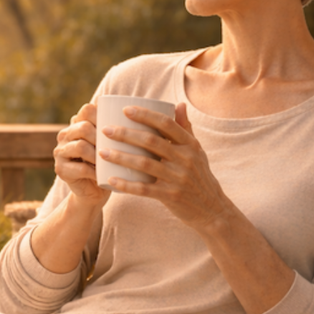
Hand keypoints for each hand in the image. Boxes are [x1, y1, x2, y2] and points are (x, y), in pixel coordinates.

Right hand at [53, 103, 110, 206]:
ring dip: (98, 155)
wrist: (95, 192)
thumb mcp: (113, 145)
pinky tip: (103, 174)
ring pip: (80, 146)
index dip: (104, 115)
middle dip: (102, 137)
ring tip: (110, 161)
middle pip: (83, 127)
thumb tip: (147, 110)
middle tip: (117, 147)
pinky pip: (79, 168)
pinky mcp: (61, 170)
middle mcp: (65, 135)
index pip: (87, 110)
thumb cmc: (108, 164)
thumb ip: (120, 129)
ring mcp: (60, 152)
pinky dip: (94, 172)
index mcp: (77, 124)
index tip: (120, 126)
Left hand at [98, 102, 225, 232]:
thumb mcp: (197, 152)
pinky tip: (110, 180)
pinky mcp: (170, 196)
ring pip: (145, 164)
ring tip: (102, 152)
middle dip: (126, 134)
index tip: (125, 110)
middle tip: (105, 130)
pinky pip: (144, 189)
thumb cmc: (199, 176)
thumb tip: (178, 104)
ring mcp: (178, 178)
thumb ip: (185, 129)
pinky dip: (126, 185)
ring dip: (121, 157)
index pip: (166, 123)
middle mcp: (185, 159)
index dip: (145, 115)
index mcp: (190, 145)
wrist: (211, 209)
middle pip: (151, 142)